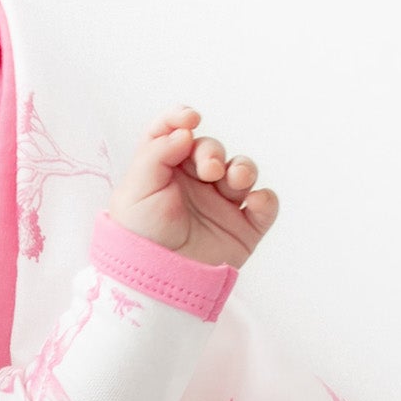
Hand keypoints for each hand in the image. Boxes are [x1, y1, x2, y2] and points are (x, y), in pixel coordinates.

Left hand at [105, 108, 279, 271]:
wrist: (156, 282)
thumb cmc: (138, 237)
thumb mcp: (135, 190)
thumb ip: (157, 152)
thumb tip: (185, 130)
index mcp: (164, 172)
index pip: (175, 133)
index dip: (183, 118)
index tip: (191, 118)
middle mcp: (193, 185)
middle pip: (211, 149)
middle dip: (212, 151)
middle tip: (207, 169)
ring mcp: (220, 205)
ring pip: (242, 171)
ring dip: (243, 169)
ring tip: (234, 181)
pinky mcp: (243, 228)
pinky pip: (265, 205)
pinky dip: (265, 199)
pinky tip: (252, 202)